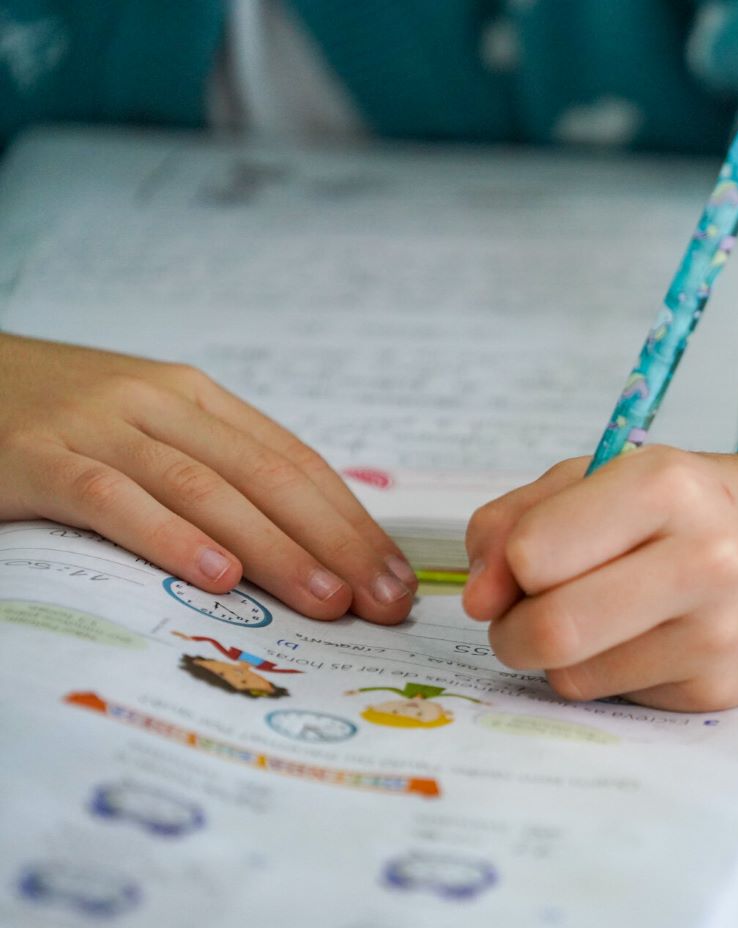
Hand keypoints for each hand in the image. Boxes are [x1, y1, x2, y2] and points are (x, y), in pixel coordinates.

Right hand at [0, 334, 414, 621]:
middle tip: (383, 603)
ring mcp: (99, 426)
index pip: (296, 463)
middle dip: (337, 544)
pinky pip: (114, 498)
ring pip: (207, 489)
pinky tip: (217, 576)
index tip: (397, 579)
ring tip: (325, 600)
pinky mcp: (38, 456)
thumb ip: (213, 472)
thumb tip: (305, 546)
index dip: (353, 523)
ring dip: (275, 549)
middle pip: (269, 477)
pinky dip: (170, 537)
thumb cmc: (56, 419)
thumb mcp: (146, 430)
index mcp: (198, 399)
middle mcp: (161, 404)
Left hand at [462, 433, 737, 710]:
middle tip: (521, 616)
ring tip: (592, 620)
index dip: (507, 568)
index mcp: (665, 485)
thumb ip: (518, 519)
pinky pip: (614, 698)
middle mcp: (704, 559)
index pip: (535, 553)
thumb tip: (478, 598)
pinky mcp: (721, 691)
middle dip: (511, 630)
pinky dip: (606, 674)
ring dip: (556, 657)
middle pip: (551, 628)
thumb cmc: (691, 504)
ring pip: (573, 675)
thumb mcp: (606, 476)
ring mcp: (719, 632)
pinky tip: (644, 640)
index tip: (520, 566)